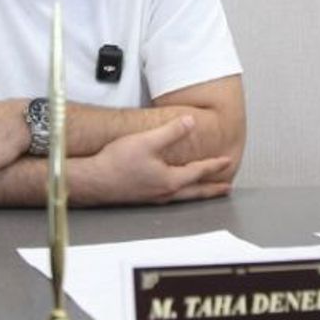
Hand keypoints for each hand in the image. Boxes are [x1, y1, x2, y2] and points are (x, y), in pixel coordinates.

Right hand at [76, 116, 231, 205]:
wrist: (92, 181)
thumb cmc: (116, 163)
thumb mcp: (148, 141)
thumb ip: (171, 131)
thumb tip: (190, 122)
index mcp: (170, 180)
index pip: (199, 172)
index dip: (214, 165)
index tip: (227, 161)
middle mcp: (164, 192)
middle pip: (196, 192)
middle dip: (212, 189)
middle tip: (226, 188)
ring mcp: (153, 197)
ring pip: (184, 196)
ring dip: (198, 192)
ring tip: (205, 190)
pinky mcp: (143, 197)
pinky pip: (171, 196)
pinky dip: (182, 193)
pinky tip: (175, 187)